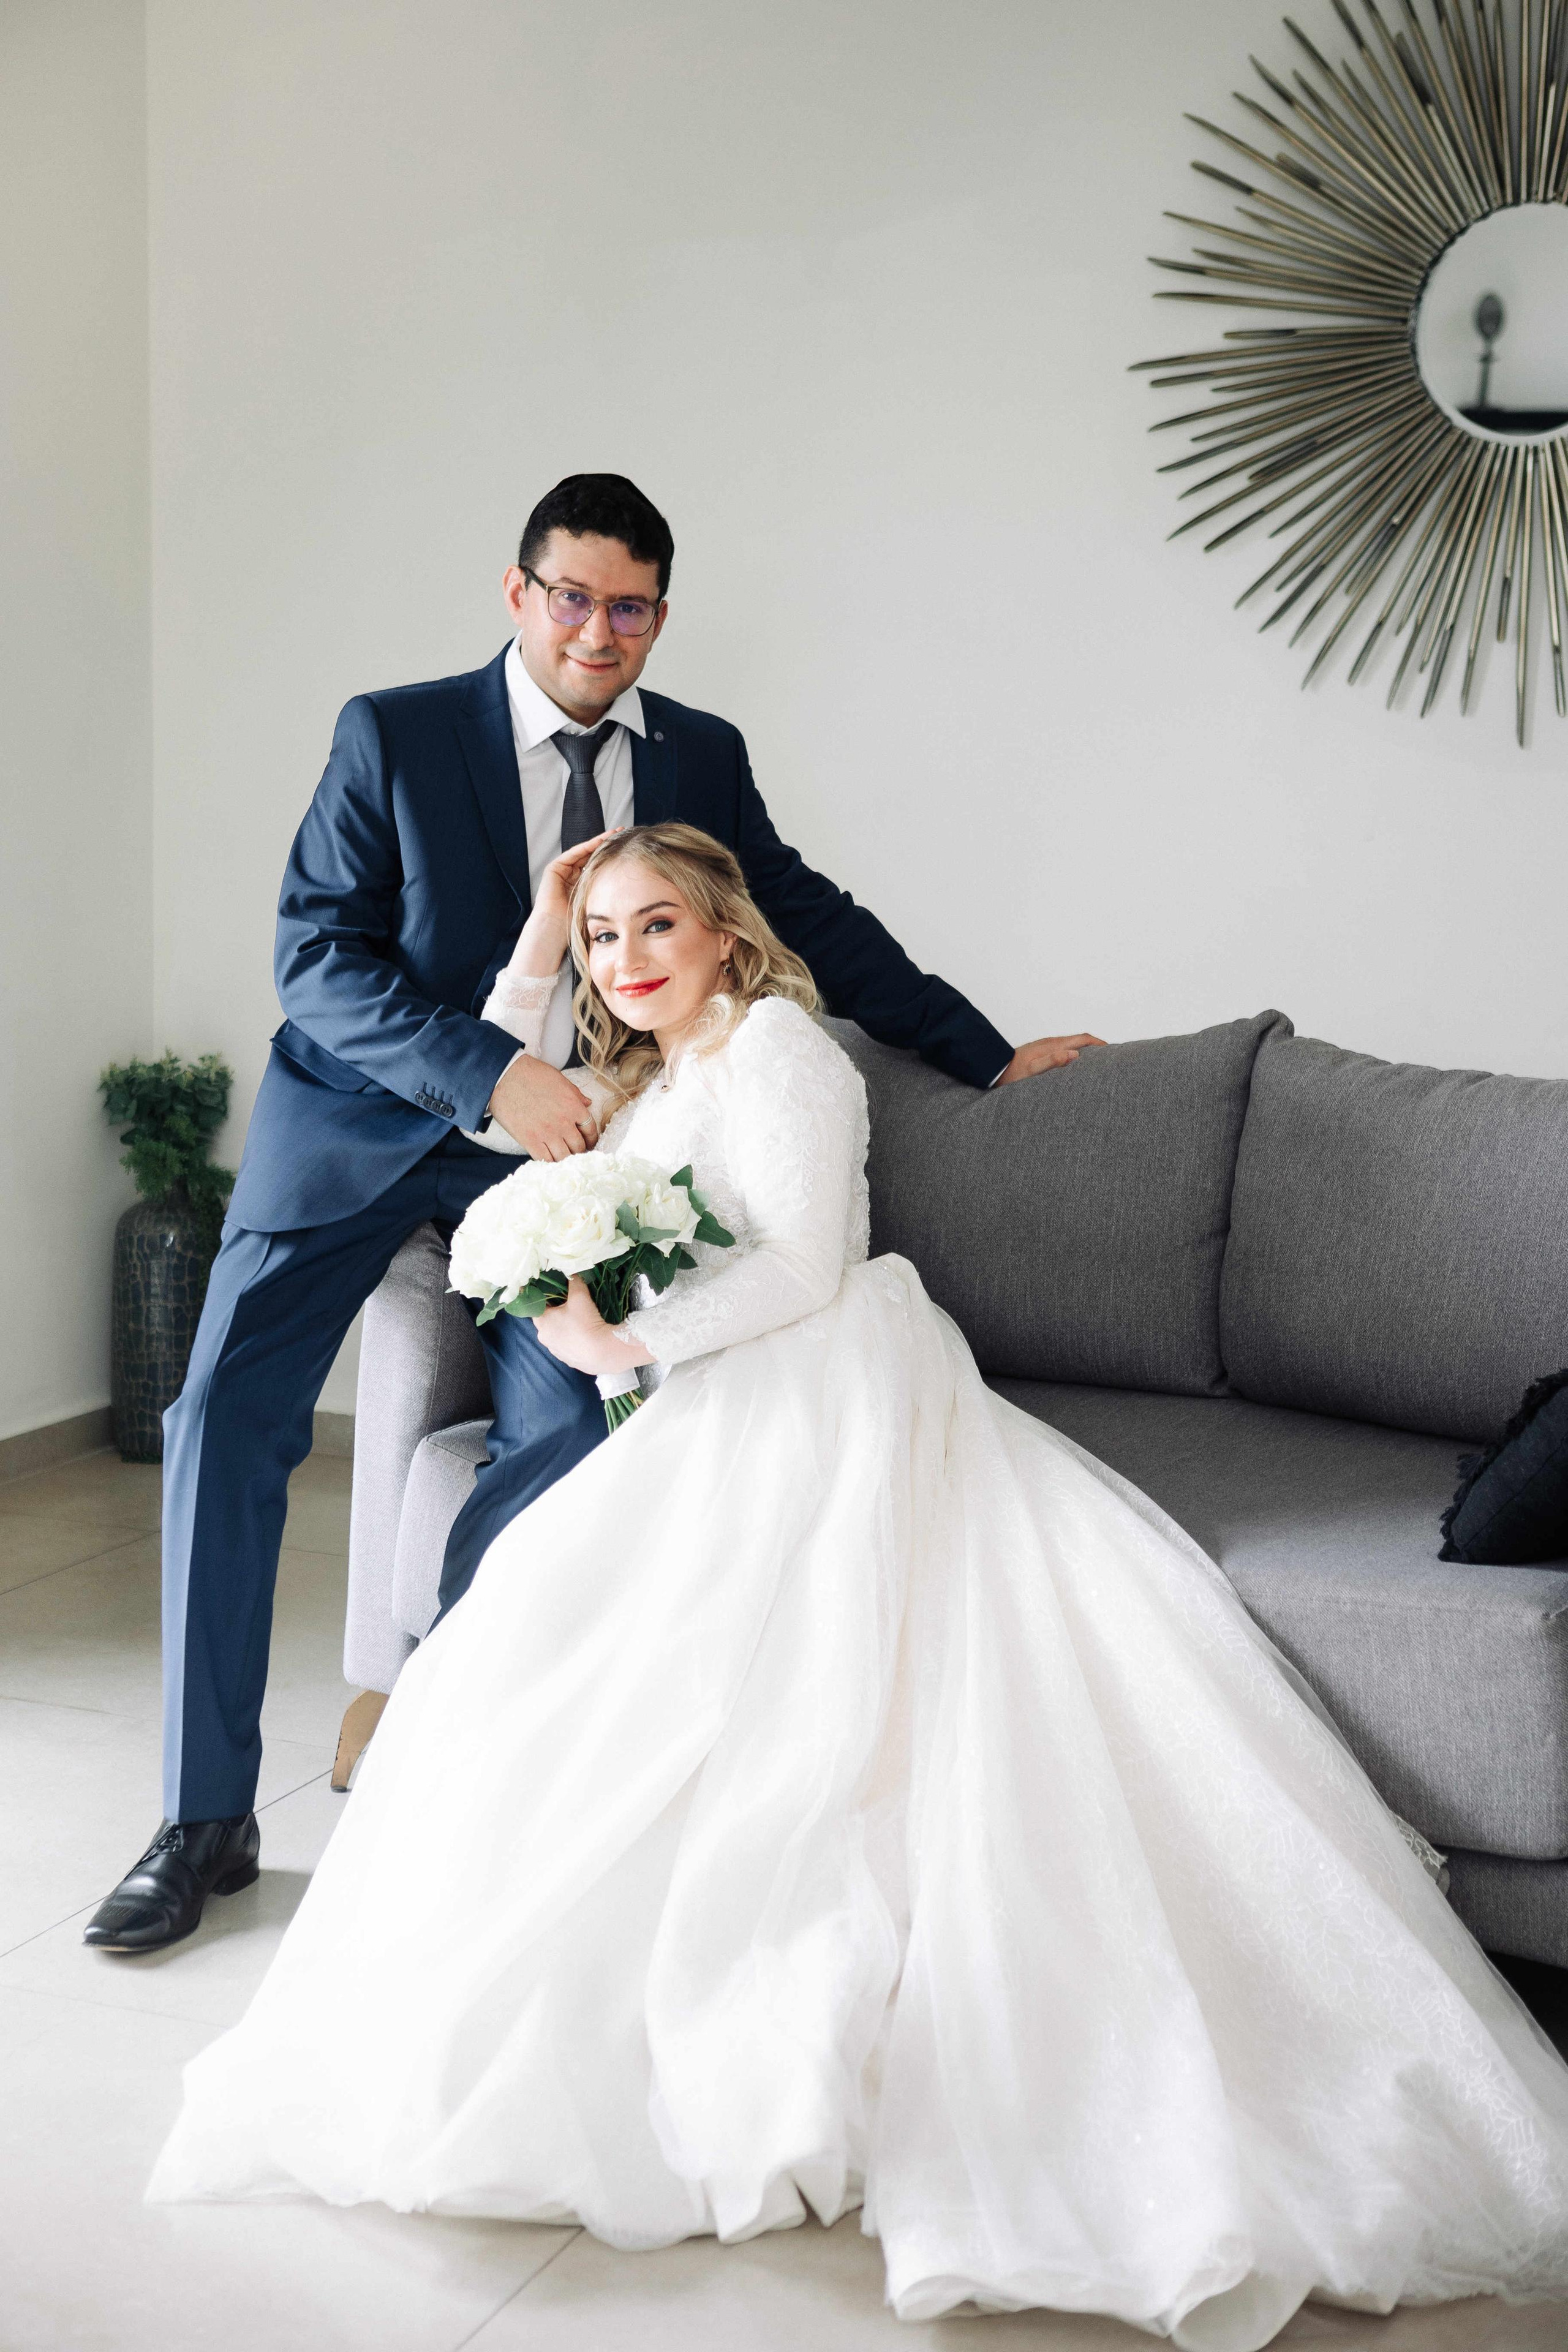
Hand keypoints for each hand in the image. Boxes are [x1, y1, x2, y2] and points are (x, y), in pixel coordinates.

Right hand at [486, 1055, 598, 1158]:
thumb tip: (588, 1103)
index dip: (591, 1139)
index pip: (590, 1130)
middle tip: (575, 1151)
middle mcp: (564, 1122)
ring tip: (562, 1156)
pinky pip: (545, 1159)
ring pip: (564, 1157)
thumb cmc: (531, 1074)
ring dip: (565, 1158)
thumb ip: (576, 1094)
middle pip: (579, 1147)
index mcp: (573, 1106)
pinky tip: (548, 1158)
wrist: (504, 1077)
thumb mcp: (560, 1080)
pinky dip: (549, 1161)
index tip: (588, 1143)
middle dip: (579, 1150)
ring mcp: (547, 1133)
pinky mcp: (530, 1140)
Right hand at [507, 830, 621, 978]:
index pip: (596, 866)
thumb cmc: (574, 923)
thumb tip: (630, 894)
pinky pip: (573, 854)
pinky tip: (600, 841)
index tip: (626, 848)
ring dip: (598, 842)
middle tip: (621, 833)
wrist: (554, 928)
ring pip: (583, 852)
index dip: (610, 856)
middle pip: (590, 856)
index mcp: (579, 886)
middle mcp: (570, 877)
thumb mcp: (596, 905)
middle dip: (605, 844)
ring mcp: (561, 872)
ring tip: (614, 833)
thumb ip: (605, 895)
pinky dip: (586, 847)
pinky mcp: (553, 869)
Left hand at [535, 1276, 654, 1374]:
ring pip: (556, 1334)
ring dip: (564, 1326)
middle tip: (570, 1304)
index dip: (544, 1297)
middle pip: (546, 1320)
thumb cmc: (585, 1322)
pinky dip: (572, 1339)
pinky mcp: (567, 1360)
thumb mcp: (580, 1297)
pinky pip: (566, 1345)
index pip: (535, 1306)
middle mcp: (544, 1338)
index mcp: (542, 1322)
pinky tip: (584, 1335)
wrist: (602, 1352)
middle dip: (556, 1311)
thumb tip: (572, 1271)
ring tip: (580, 1320)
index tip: (553, 1292)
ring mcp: (555, 1351)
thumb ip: (574, 1281)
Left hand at [996, 1033, 1105, 1084]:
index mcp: (1053, 1045)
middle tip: (1110, 1057)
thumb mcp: (1032, 1071)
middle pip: (1080, 1040)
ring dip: (1086, 1050)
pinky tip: (1076, 1065)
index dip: (1100, 1043)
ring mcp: (1047, 1046)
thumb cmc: (1012, 1074)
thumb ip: (1052, 1062)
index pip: (1083, 1038)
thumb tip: (1074, 1054)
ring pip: (1073, 1045)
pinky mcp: (1042, 1052)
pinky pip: (1064, 1049)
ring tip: (1097, 1063)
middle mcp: (1052, 1042)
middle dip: (1097, 1046)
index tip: (1113, 1050)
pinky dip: (1076, 1054)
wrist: (994, 1069)